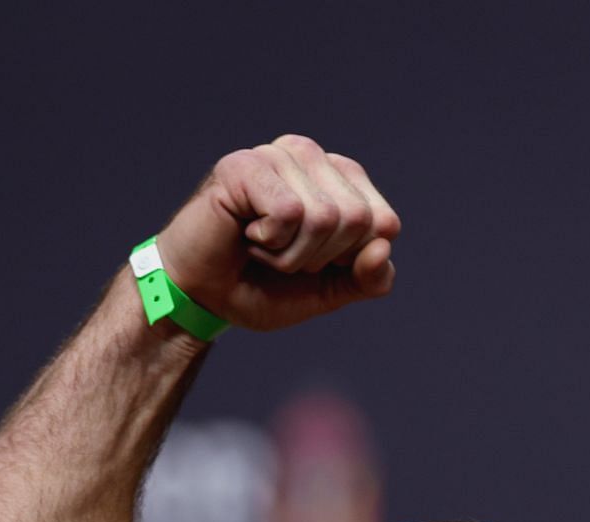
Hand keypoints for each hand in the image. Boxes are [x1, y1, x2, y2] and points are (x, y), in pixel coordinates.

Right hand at [155, 134, 401, 331]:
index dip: (351, 260)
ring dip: (291, 253)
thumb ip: (369, 278)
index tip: (313, 261)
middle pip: (358, 219)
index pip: (385, 223)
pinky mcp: (244, 164)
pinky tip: (246, 233)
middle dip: (320, 257)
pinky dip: (270, 241)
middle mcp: (313, 157)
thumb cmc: (265, 286)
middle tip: (281, 254)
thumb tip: (383, 248)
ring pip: (325, 216)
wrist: (203, 298)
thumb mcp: (331, 291)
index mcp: (342, 179)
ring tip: (262, 245)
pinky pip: (290, 212)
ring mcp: (277, 155)